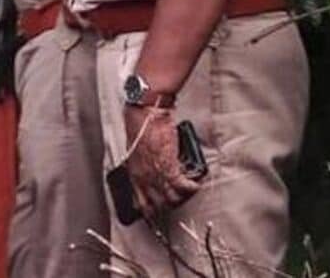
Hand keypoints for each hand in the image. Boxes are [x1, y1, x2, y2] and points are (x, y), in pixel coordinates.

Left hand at [121, 103, 200, 220]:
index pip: (140, 203)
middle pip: (158, 205)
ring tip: (188, 191)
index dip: (149, 212)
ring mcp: (156, 175)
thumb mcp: (138, 151)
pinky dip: (191, 187)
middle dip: (170, 205)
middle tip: (179, 200)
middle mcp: (144, 178)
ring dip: (182, 197)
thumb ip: (145, 164)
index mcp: (134, 174)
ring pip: (172, 199)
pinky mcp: (169, 168)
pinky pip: (183, 186)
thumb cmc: (141, 127)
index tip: (157, 214)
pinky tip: (195, 184)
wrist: (145, 114)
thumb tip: (154, 170)